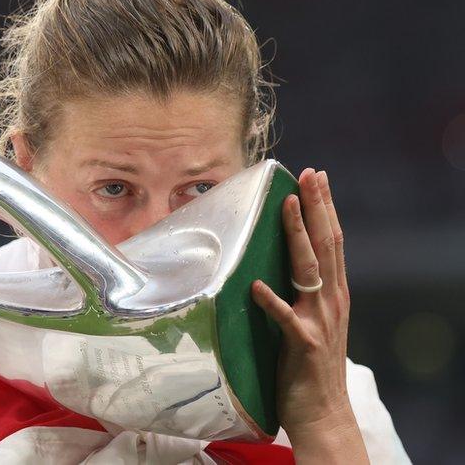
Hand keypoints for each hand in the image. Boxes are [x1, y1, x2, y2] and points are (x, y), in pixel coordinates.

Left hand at [250, 168, 367, 458]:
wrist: (323, 414)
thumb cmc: (308, 369)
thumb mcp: (310, 322)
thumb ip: (301, 293)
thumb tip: (281, 264)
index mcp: (332, 294)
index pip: (331, 242)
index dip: (324, 208)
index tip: (315, 177)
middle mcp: (331, 302)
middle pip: (326, 246)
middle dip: (316, 208)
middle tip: (309, 175)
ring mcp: (318, 322)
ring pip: (309, 271)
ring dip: (297, 237)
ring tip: (286, 207)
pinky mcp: (301, 345)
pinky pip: (284, 318)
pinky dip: (271, 301)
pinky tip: (256, 284)